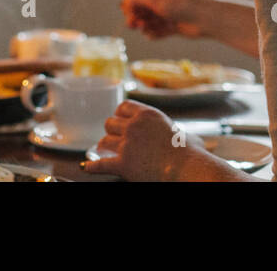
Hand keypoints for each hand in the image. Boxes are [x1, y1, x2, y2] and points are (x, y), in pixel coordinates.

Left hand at [80, 101, 200, 180]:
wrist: (187, 168)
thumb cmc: (190, 154)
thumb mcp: (183, 133)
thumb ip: (175, 132)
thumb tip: (185, 136)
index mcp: (147, 115)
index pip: (123, 107)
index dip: (119, 114)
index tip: (120, 121)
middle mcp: (134, 126)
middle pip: (110, 123)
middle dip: (111, 131)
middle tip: (114, 138)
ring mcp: (127, 144)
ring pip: (104, 141)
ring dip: (103, 147)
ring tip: (104, 151)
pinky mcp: (123, 163)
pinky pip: (101, 164)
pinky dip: (92, 166)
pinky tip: (86, 166)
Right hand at [121, 0, 217, 39]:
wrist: (209, 18)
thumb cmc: (184, 3)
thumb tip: (125, 0)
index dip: (130, 0)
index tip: (127, 11)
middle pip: (142, 6)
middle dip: (135, 14)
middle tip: (132, 24)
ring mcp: (169, 12)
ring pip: (149, 19)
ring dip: (144, 25)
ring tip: (144, 29)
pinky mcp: (174, 26)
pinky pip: (158, 30)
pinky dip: (153, 33)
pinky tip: (152, 35)